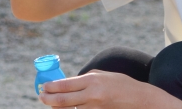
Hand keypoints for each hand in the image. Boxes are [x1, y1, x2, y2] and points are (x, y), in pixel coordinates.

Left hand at [39, 70, 161, 108]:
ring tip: (51, 104)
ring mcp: (95, 108)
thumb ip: (85, 79)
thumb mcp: (102, 75)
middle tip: (41, 97)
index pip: (65, 85)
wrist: (140, 100)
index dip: (51, 87)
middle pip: (63, 101)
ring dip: (58, 108)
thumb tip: (68, 83)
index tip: (43, 87)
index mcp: (92, 80)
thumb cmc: (121, 84)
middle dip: (49, 99)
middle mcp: (92, 95)